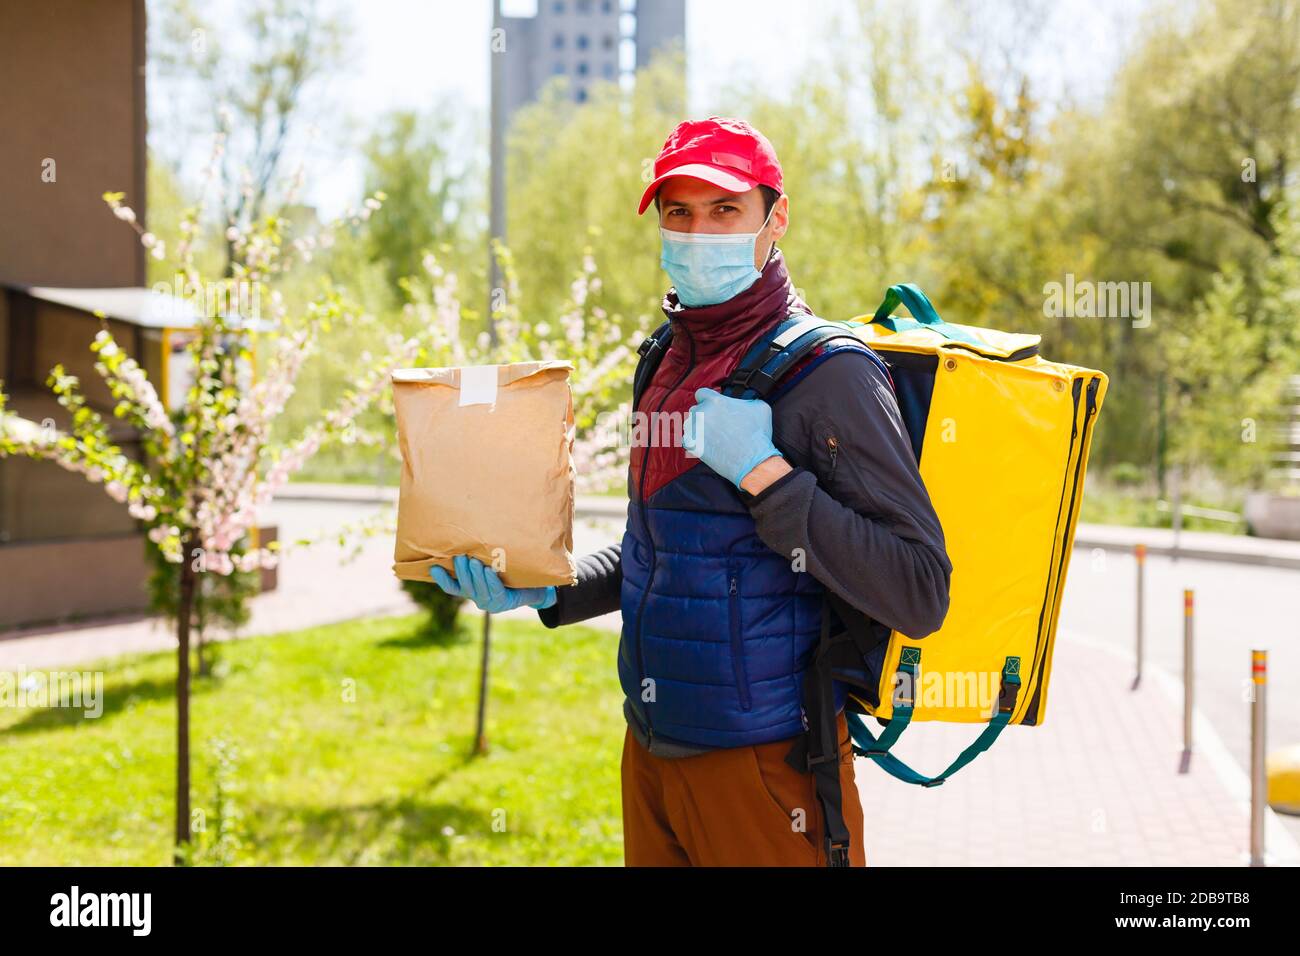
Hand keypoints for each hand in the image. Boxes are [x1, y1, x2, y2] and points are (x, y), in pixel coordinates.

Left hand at [429, 555, 556, 612]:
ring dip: (461, 572)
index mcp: (504, 602)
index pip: (496, 592)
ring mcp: (475, 597)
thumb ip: (538, 581)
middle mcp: (487, 603)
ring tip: (459, 557)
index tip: (489, 570)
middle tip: (471, 558)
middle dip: (473, 574)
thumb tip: (551, 571)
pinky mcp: (466, 590)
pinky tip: (434, 568)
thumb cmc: (533, 582)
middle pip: (477, 589)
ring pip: (465, 587)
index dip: (490, 582)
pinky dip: (443, 579)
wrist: (524, 590)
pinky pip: (452, 588)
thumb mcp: (536, 582)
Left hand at [683, 387, 782, 488]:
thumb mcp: (760, 407)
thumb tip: (745, 401)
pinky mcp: (691, 444)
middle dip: (704, 415)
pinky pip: (689, 439)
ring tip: (713, 436)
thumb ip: (747, 400)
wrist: (752, 462)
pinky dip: (696, 442)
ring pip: (690, 424)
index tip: (711, 405)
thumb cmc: (757, 435)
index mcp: (715, 401)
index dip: (707, 399)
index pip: (701, 393)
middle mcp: (701, 412)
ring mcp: (694, 429)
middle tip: (716, 424)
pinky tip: (708, 445)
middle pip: (696, 409)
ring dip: (698, 428)